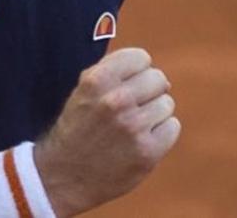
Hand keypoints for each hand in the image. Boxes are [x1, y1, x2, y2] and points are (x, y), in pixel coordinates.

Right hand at [34, 47, 180, 215]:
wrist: (63, 178)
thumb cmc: (78, 129)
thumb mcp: (83, 91)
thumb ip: (112, 72)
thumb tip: (153, 72)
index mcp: (97, 80)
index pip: (141, 57)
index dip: (136, 71)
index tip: (127, 84)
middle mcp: (116, 101)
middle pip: (158, 79)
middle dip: (148, 92)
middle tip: (132, 108)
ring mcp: (133, 127)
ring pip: (167, 104)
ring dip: (154, 114)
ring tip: (132, 128)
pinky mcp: (147, 152)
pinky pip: (172, 127)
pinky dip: (161, 134)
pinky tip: (141, 141)